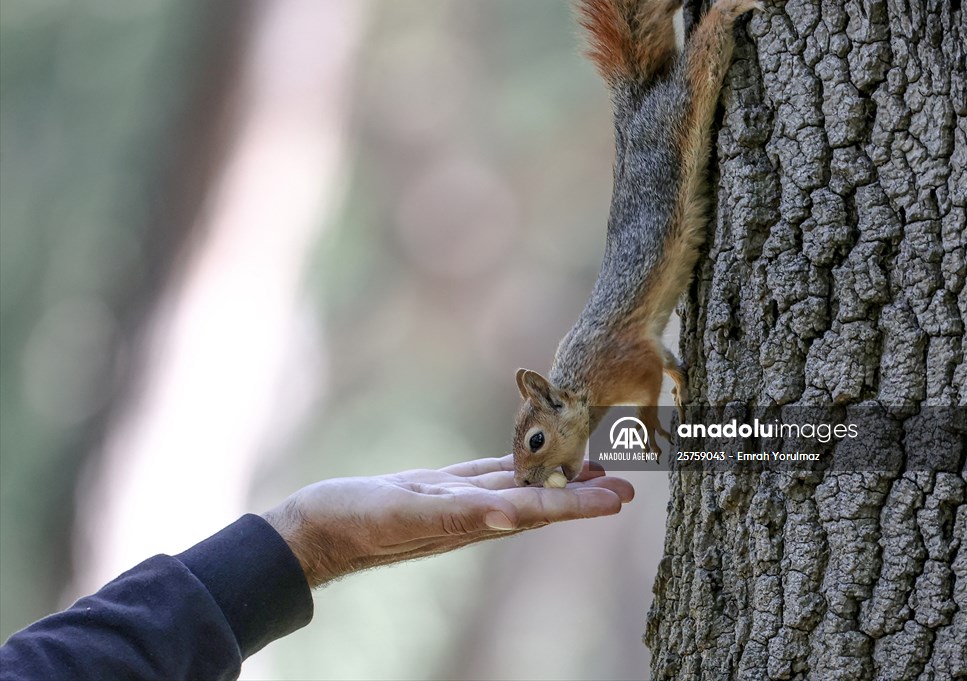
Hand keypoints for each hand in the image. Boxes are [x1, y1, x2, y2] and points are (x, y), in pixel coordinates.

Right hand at [262, 455, 633, 587]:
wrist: (318, 528)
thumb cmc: (359, 523)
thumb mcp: (409, 514)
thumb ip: (460, 513)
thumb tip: (513, 514)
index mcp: (473, 520)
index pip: (540, 511)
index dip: (582, 504)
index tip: (621, 498)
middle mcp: (473, 514)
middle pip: (540, 502)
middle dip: (583, 494)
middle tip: (625, 483)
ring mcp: (455, 501)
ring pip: (518, 487)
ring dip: (556, 480)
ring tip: (590, 468)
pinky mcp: (437, 488)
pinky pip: (486, 474)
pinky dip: (513, 467)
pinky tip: (527, 462)